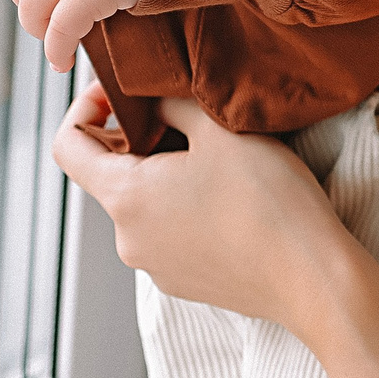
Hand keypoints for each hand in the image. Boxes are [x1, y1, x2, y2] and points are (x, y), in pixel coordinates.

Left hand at [54, 90, 378, 377]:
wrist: (311, 277)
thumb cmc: (268, 201)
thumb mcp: (221, 129)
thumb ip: (174, 104)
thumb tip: (154, 102)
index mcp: (124, 195)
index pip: (67, 147)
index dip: (86, 109)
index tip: (122, 95)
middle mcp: (127, 237)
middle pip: (111, 175)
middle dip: (141, 141)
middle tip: (189, 119)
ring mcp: (155, 266)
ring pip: (146, 205)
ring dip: (169, 177)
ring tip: (222, 161)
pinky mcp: (185, 283)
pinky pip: (171, 235)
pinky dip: (188, 211)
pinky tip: (235, 201)